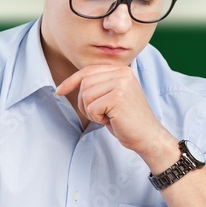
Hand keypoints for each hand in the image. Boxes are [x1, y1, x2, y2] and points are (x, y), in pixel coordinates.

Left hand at [55, 65, 174, 164]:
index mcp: (121, 70)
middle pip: (84, 83)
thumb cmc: (126, 120)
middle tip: (100, 114)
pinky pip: (92, 108)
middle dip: (84, 102)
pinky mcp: (118, 97)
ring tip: (108, 116)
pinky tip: (111, 120)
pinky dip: (97, 118)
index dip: (71, 81)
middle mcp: (122, 73)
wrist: (147, 136)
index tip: (58, 91)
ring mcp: (121, 83)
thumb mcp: (111, 97)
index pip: (88, 70)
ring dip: (91, 111)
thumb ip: (98, 85)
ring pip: (86, 95)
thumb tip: (68, 83)